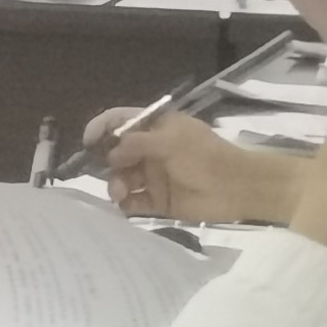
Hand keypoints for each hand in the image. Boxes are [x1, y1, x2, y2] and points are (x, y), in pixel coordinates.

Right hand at [94, 111, 302, 227]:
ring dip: (115, 184)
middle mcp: (151, 150)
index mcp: (156, 128)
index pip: (121, 121)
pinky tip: (124, 206)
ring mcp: (154, 176)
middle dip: (108, 161)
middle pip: (117, 152)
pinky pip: (133, 202)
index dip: (102, 127)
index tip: (88, 141)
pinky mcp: (159, 200)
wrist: (237, 189)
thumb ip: (137, 143)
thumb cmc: (205, 157)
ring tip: (119, 193)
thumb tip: (110, 154)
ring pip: (122, 178)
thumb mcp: (171, 141)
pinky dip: (125, 204)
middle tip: (111, 171)